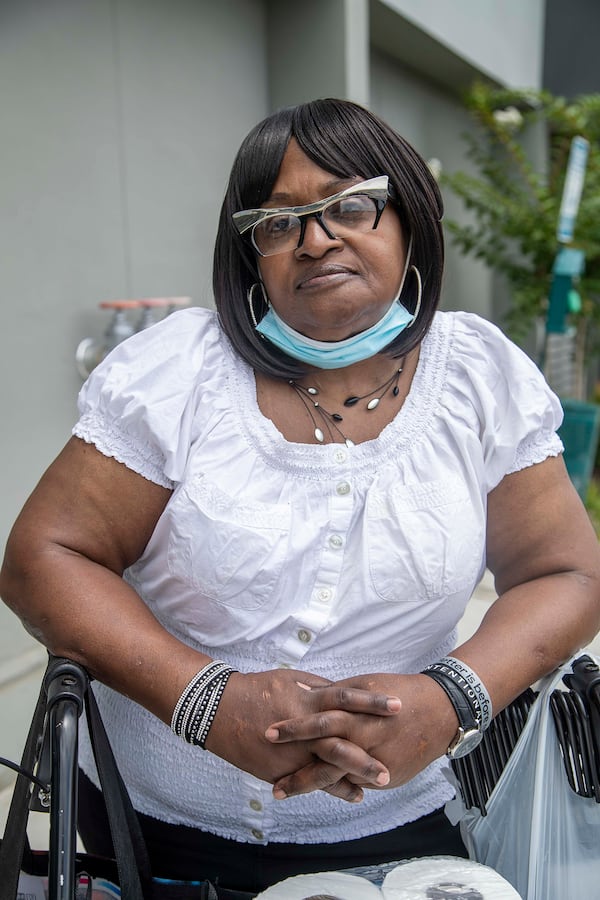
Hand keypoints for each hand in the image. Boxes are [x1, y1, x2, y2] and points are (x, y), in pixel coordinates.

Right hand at [205, 669, 401, 801]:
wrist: (220, 710)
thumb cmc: (259, 689)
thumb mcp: (291, 680)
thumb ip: (320, 689)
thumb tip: (346, 692)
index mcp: (306, 699)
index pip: (347, 698)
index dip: (373, 702)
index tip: (399, 705)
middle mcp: (302, 727)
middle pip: (341, 741)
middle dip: (368, 752)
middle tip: (394, 762)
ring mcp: (291, 751)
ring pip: (328, 767)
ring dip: (354, 776)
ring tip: (380, 781)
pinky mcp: (280, 769)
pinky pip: (310, 782)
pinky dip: (331, 788)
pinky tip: (352, 793)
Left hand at [264, 673, 457, 797]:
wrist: (441, 711)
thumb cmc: (398, 691)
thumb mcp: (364, 685)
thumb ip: (333, 694)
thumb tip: (302, 692)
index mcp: (358, 715)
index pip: (320, 723)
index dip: (294, 729)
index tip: (268, 733)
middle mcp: (367, 743)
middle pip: (326, 763)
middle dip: (298, 775)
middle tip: (273, 787)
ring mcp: (378, 764)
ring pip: (340, 780)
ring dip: (313, 787)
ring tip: (285, 792)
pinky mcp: (389, 778)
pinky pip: (357, 784)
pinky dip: (338, 787)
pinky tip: (318, 790)